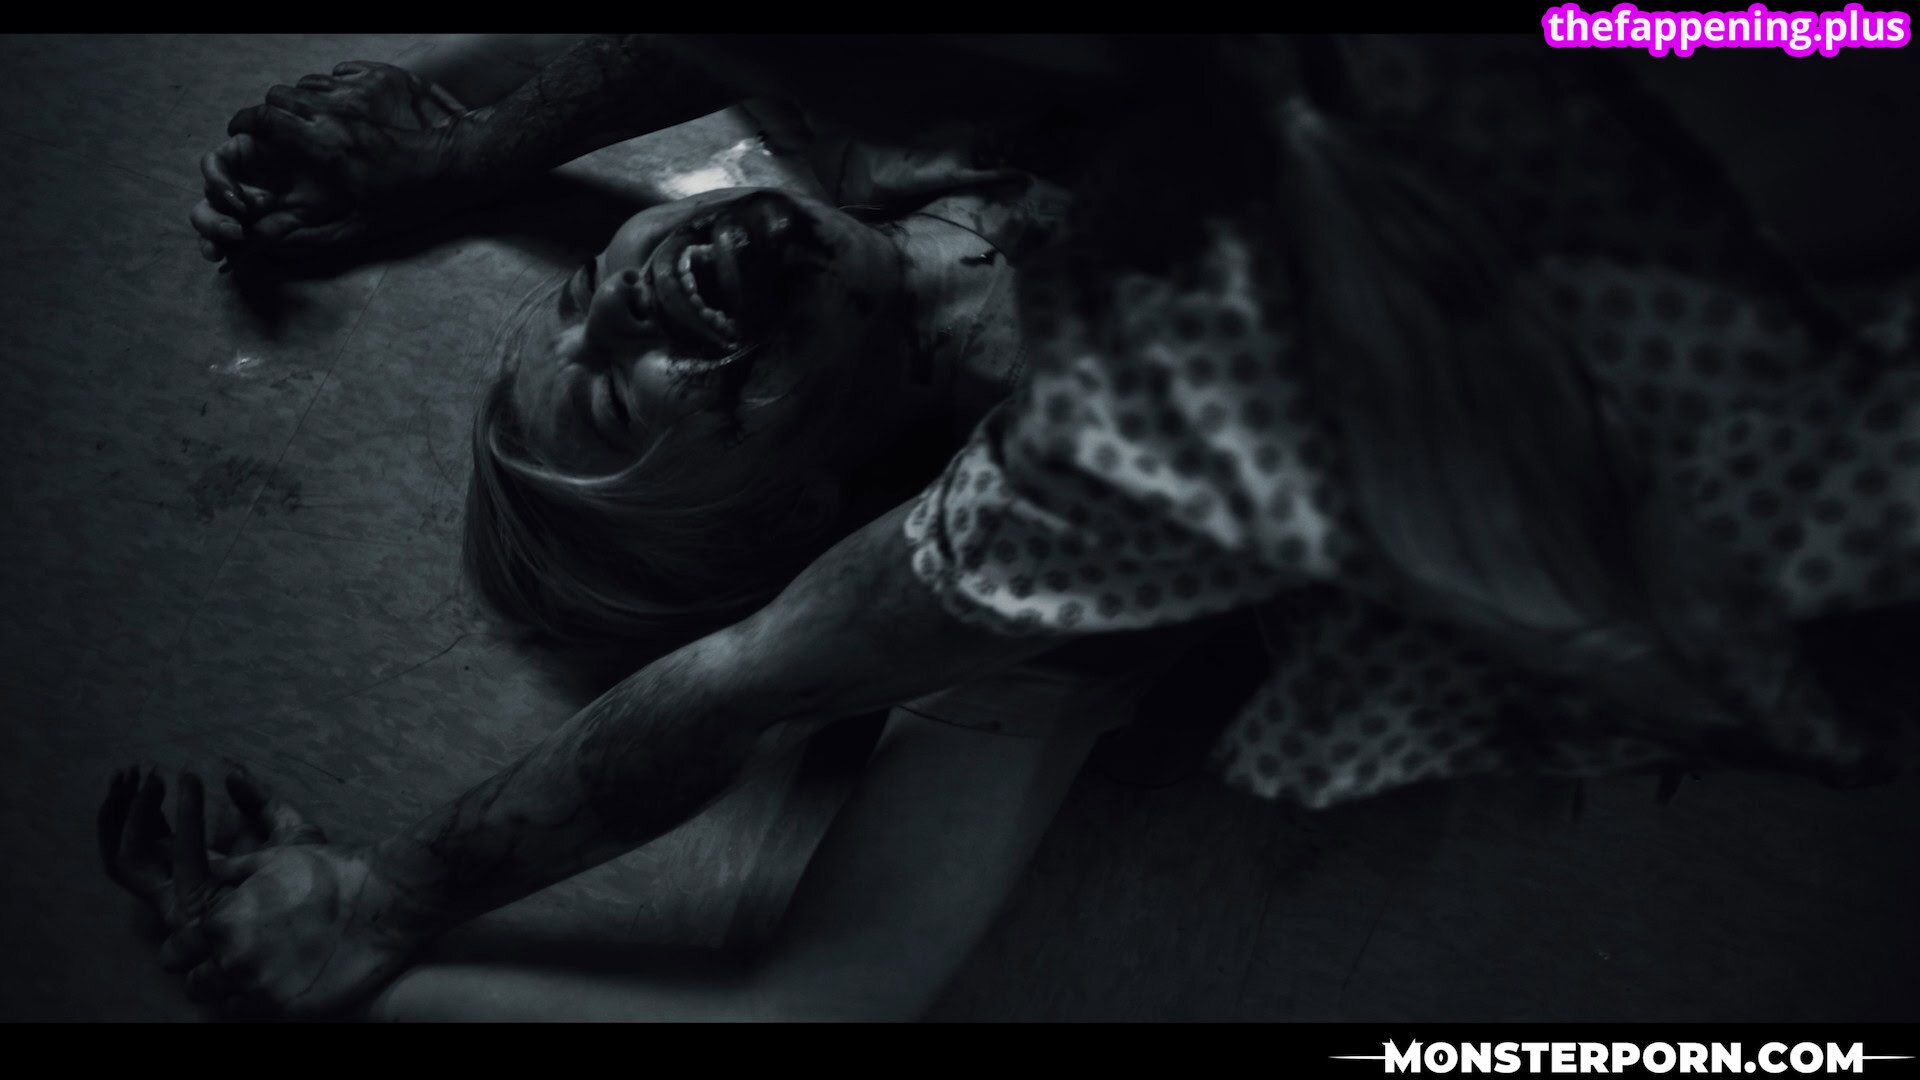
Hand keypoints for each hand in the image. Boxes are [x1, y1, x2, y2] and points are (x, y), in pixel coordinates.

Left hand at [99, 766, 417, 1017]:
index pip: (178, 950)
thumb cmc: (330, 872)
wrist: (385, 899)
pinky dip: (268, 999)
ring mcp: (262, 989)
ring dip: (236, 989)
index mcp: (221, 923)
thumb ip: (231, 871)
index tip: (204, 944)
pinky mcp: (290, 1009)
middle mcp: (233, 961)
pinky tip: (287, 980)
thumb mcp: (274, 858)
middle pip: (195, 984)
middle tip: (232, 961)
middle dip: (208, 972)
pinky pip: (261, 1013)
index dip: (189, 946)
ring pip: (225, 1003)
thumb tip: (208, 873)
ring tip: (262, 972)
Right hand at [189, 61, 478, 262]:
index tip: (241, 130)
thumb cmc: (417, 198)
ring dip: (306, 100)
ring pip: (310, 83)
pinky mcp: (379, 76)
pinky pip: (342, 73)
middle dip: (273, 111)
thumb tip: (269, 240)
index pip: (263, 121)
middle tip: (283, 128)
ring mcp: (358, 89)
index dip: (244, 124)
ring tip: (321, 119)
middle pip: (280, 96)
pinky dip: (339, 88)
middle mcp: (335, 111)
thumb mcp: (364, 228)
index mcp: (326, 147)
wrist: (466, 158)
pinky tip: (354, 108)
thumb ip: (312, 235)